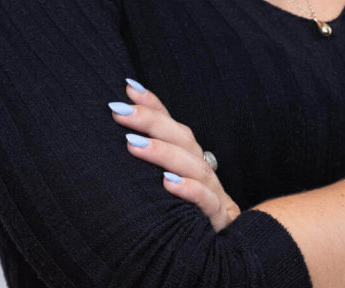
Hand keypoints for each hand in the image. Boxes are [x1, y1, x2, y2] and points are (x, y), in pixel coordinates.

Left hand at [109, 80, 241, 231]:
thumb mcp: (167, 190)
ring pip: (195, 167)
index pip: (173, 127)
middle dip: (152, 122)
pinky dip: (190, 191)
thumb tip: (118, 132)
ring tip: (135, 144)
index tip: (129, 87)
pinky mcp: (220, 222)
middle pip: (184, 139)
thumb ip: (150, 164)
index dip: (154, 106)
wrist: (225, 256)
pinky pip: (209, 204)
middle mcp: (204, 172)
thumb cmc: (187, 220)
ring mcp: (214, 196)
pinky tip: (169, 184)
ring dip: (165, 153)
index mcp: (191, 162)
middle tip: (121, 111)